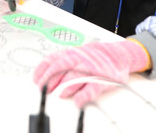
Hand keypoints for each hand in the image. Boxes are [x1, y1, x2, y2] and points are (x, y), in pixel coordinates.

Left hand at [33, 39, 150, 106]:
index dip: (43, 70)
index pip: (53, 59)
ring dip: (66, 86)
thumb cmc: (94, 56)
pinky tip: (78, 101)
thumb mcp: (76, 53)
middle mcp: (80, 59)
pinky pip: (92, 88)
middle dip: (51, 79)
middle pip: (62, 67)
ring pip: (76, 76)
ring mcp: (91, 69)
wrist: (118, 53)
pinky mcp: (102, 79)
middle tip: (45, 89)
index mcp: (72, 53)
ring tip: (60, 95)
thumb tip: (44, 72)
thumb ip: (62, 61)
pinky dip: (85, 95)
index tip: (36, 80)